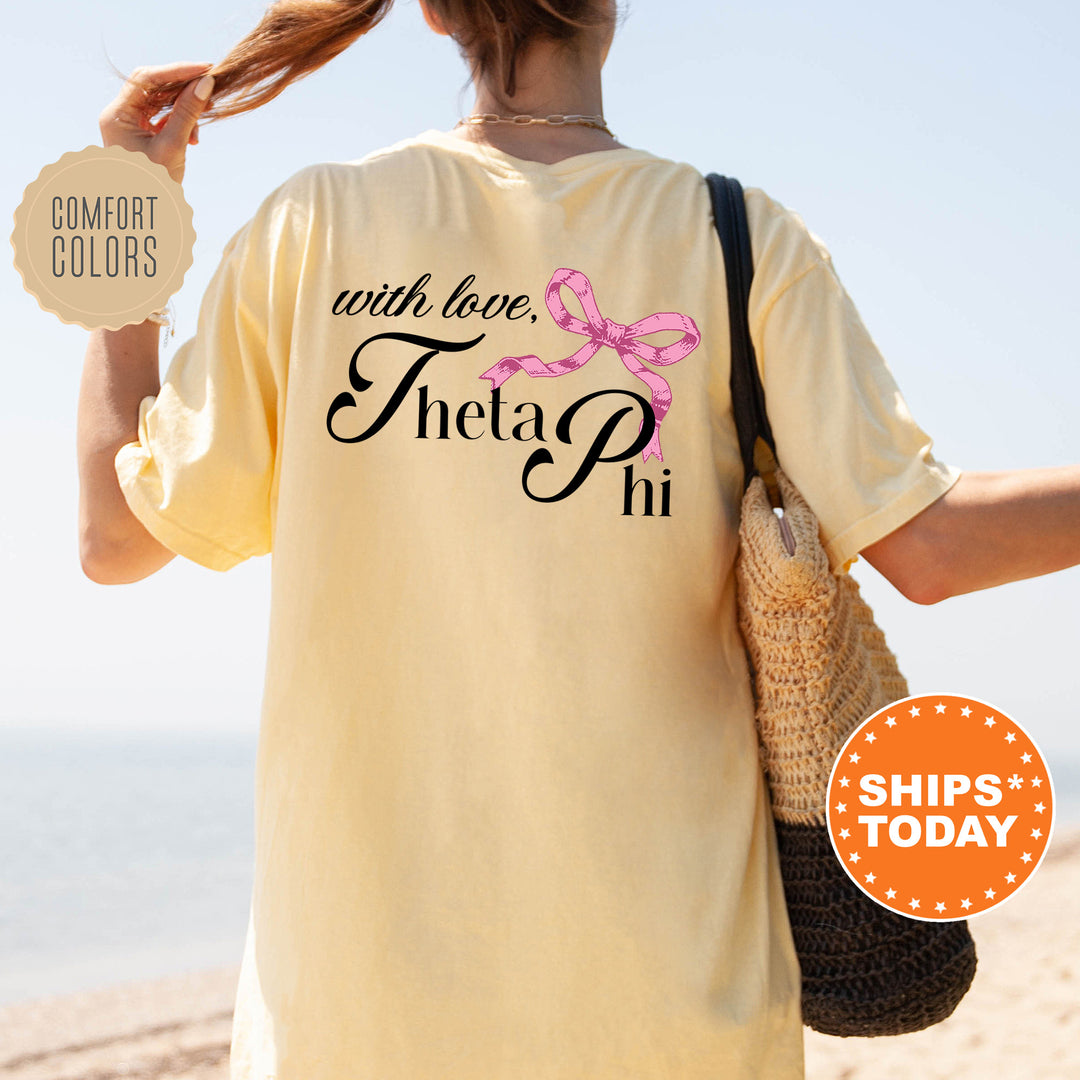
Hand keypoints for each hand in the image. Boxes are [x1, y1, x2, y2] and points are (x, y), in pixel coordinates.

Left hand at [99, 61, 214, 183]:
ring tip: (202, 123)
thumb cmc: (154, 188)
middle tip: (209, 87)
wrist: (146, 218)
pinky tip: (193, 137)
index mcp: (117, 115)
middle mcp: (119, 115)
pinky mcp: (142, 135)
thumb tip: (205, 84)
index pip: (146, 78)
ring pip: (160, 102)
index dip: (177, 71)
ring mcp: (130, 125)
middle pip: (153, 86)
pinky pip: (163, 117)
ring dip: (184, 108)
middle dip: (182, 87)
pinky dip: (181, 121)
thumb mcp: (173, 147)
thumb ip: (187, 114)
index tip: (205, 70)